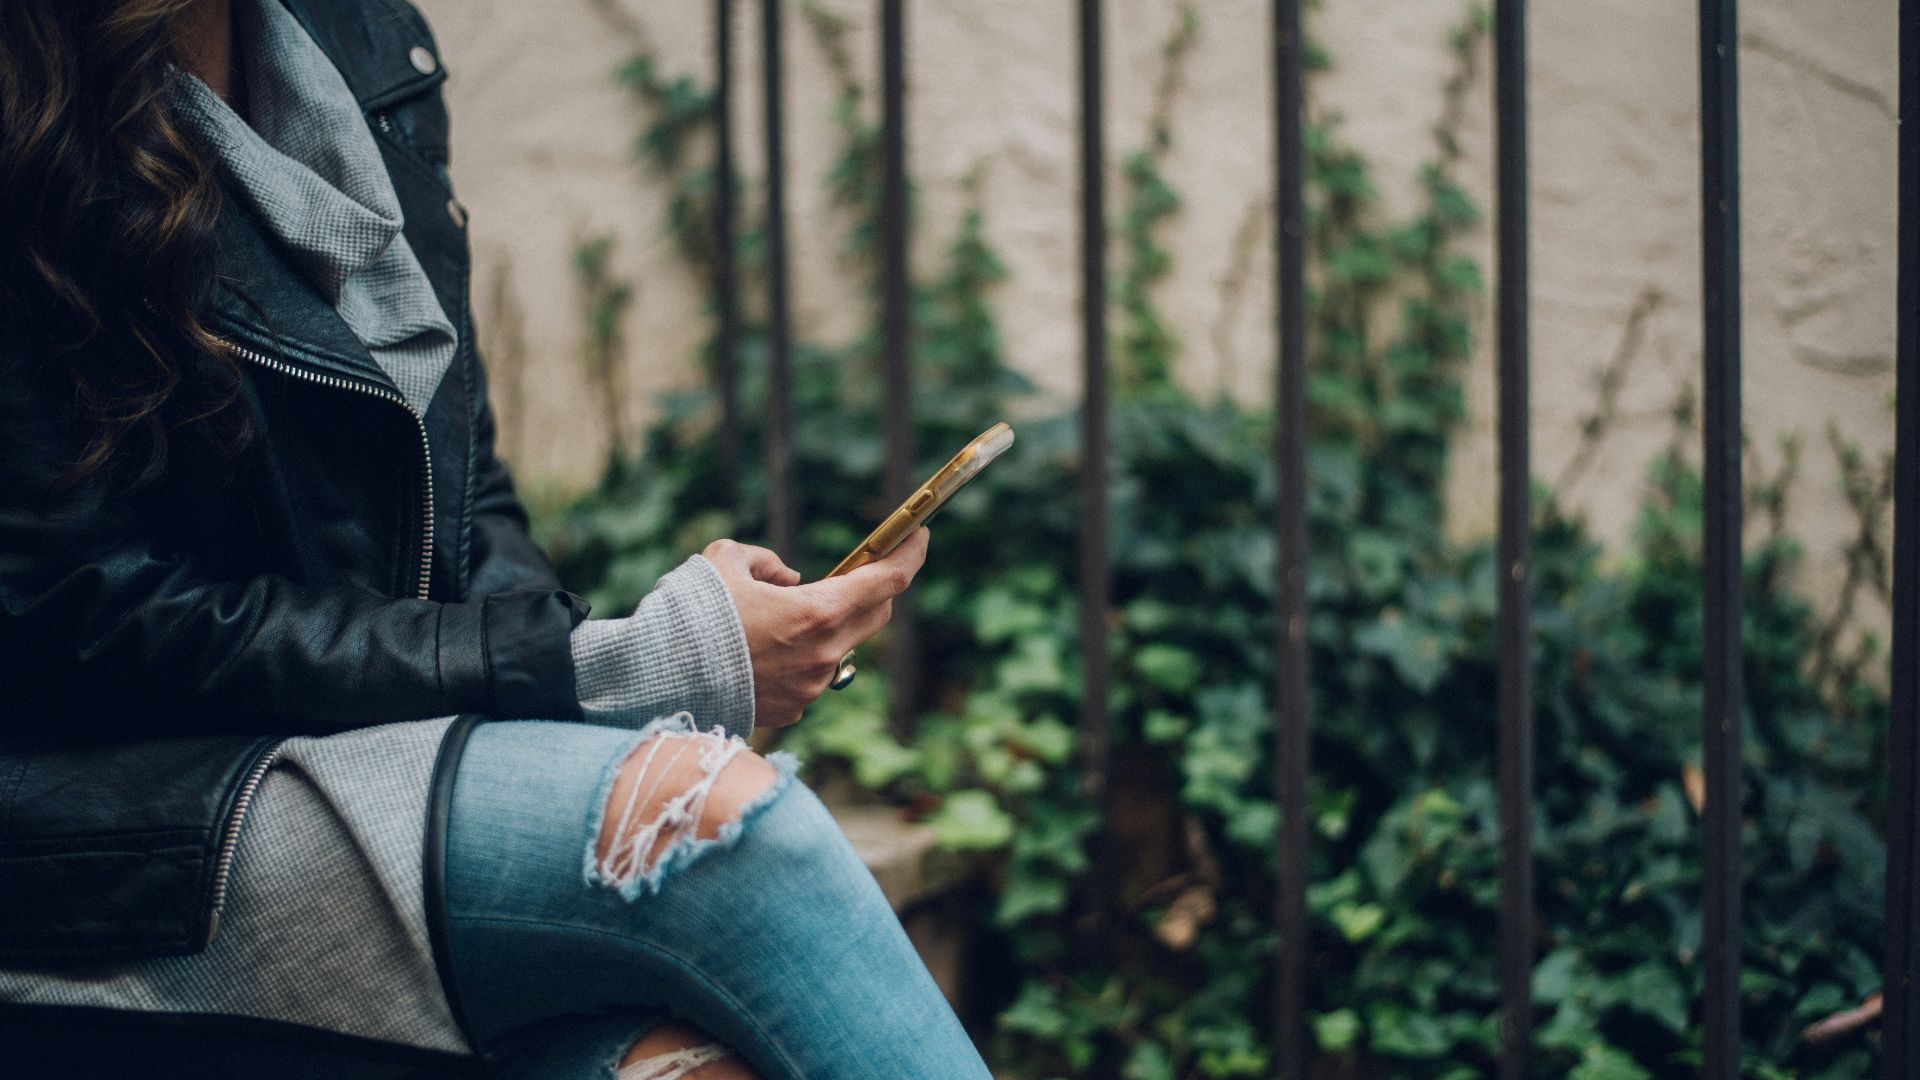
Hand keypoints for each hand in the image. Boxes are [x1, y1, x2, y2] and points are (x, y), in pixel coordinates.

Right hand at [702, 529, 929, 728]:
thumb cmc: (693, 614)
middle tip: (860, 570)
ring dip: (834, 624)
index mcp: (817, 613)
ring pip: (844, 647)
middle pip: (875, 614)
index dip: (910, 555)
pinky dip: (806, 656)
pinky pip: (814, 674)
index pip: (887, 581)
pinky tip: (772, 649)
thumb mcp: (726, 560)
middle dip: (874, 589)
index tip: (920, 536)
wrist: (660, 679)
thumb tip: (789, 580)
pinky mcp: (793, 709)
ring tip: (794, 612)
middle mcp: (824, 655)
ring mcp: (811, 687)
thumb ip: (766, 561)